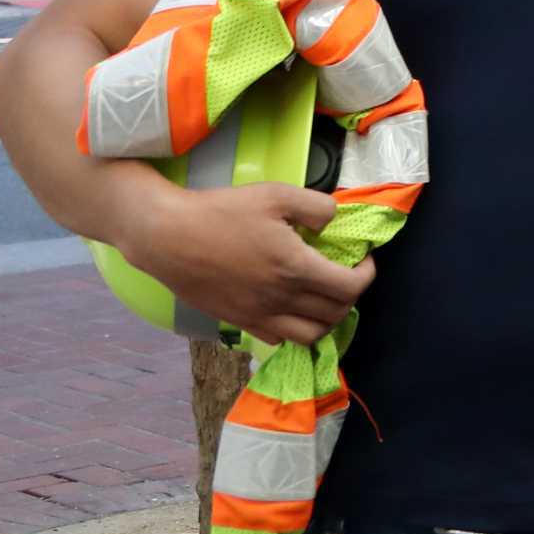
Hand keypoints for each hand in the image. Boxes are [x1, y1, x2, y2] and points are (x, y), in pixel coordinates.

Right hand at [113, 183, 369, 343]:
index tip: (363, 259)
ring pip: (309, 337)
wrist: (166, 236)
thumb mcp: (276, 194)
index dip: (367, 274)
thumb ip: (316, 206)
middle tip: (345, 274)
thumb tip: (334, 220)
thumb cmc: (221, 212)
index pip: (350, 288)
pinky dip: (294, 329)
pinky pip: (278, 339)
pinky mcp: (238, 322)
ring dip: (326, 319)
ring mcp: (258, 316)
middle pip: (335, 315)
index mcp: (296, 269)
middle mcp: (281, 300)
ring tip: (322, 296)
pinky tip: (290, 307)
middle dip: (350, 296)